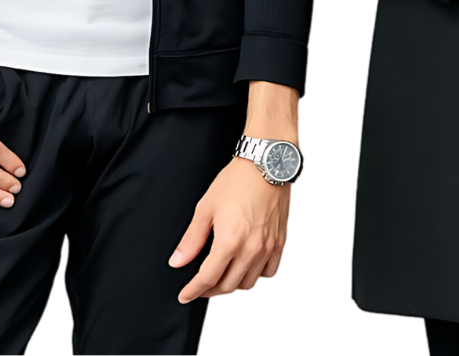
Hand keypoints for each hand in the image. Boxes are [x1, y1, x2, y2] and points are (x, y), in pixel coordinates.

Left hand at [170, 157, 291, 303]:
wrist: (266, 163)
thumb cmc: (237, 180)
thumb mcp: (206, 207)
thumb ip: (192, 239)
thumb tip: (177, 261)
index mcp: (229, 241)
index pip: (208, 279)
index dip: (193, 291)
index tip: (185, 295)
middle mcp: (251, 249)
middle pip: (228, 286)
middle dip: (210, 291)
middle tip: (201, 287)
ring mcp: (268, 248)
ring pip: (249, 284)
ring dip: (233, 286)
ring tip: (222, 279)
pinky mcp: (280, 242)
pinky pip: (270, 272)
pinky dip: (257, 276)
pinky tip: (247, 269)